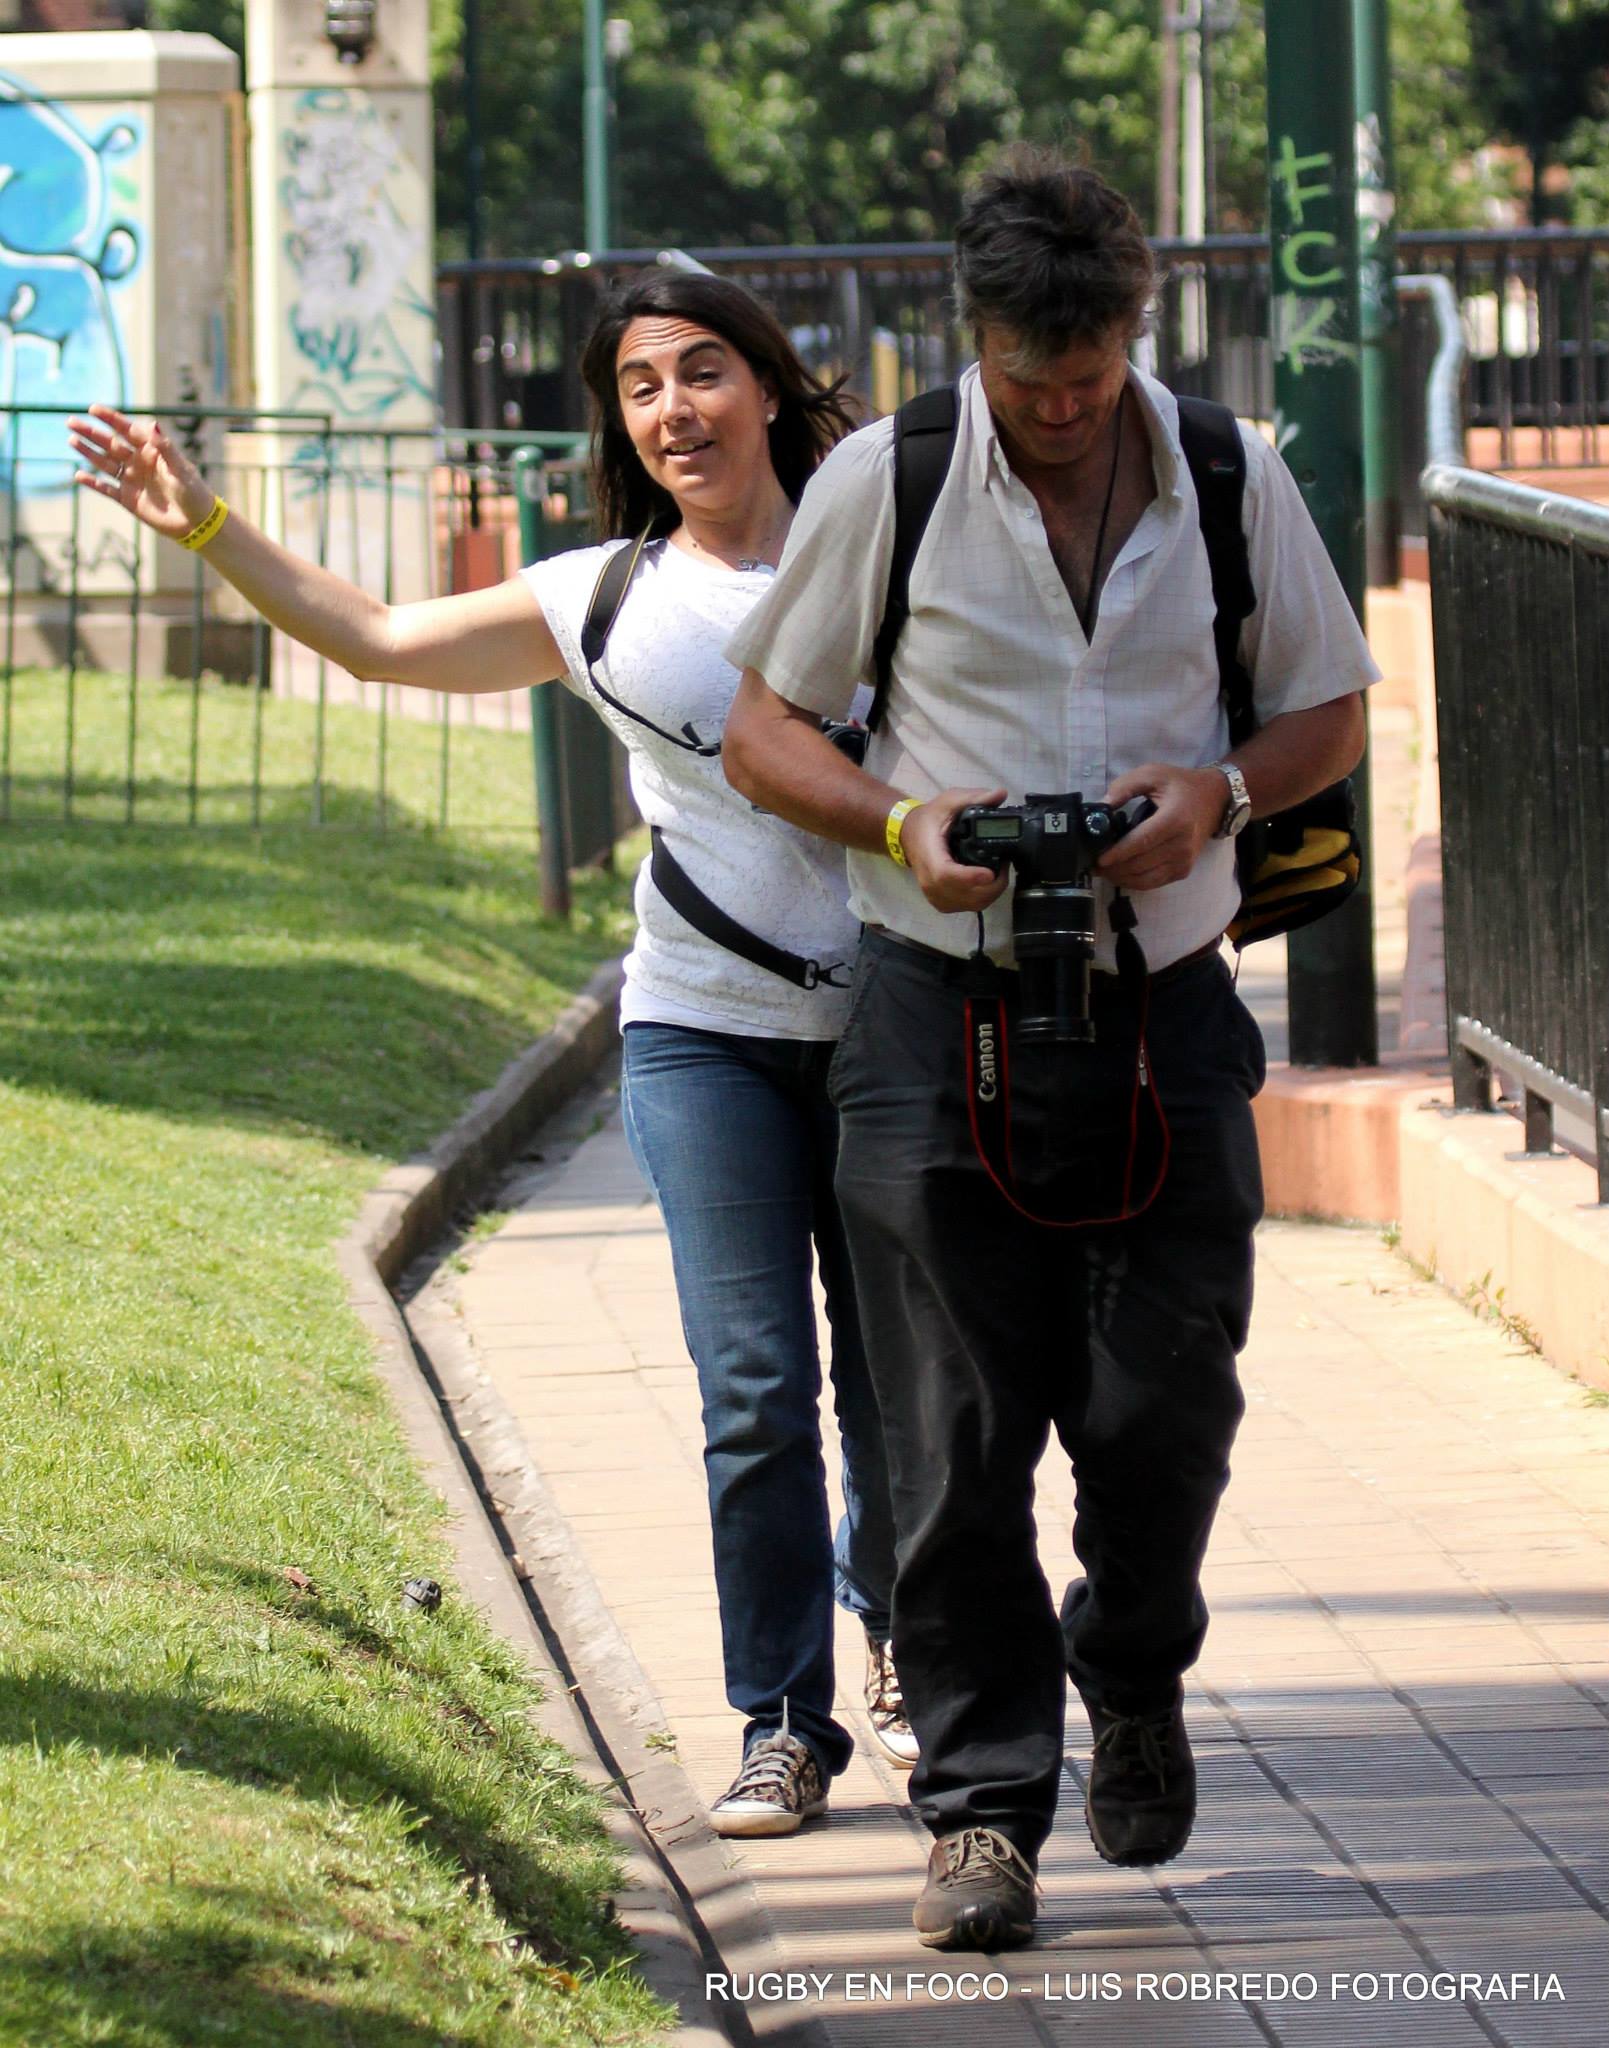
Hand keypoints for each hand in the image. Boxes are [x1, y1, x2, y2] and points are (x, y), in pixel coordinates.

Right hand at [68, 405, 214, 541]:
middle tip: (71, 422)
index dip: (111, 419)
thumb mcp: (180, 469)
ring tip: (72, 440)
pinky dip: (94, 483)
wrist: (197, 523)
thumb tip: (152, 423)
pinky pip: (107, 488)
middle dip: (92, 433)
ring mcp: (132, 480)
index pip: (128, 430)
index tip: (93, 409)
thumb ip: (165, 448)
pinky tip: (79, 475)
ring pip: (105, 463)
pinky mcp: (128, 499)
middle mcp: (138, 462)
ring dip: (89, 453)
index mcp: (152, 451)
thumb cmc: (194, 492)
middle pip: (111, 444)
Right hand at [900, 786, 1011, 914]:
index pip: (947, 875)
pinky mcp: (941, 902)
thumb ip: (973, 797)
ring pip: (969, 905)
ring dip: (990, 893)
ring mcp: (935, 895)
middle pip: (965, 896)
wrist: (908, 835)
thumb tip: (1000, 794)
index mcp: (929, 856)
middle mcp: (930, 882)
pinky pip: (967, 907)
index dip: (969, 877)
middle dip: (992, 885)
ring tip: (999, 873)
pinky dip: (982, 898)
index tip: (990, 872)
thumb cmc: (928, 819)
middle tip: (1004, 866)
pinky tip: (988, 884)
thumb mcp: (948, 802)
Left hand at [1097, 762, 1226, 890]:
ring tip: (1103, 870)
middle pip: (1139, 864)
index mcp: (1174, 820)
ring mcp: (1184, 861)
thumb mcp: (1153, 774)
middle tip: (1092, 864)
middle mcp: (1182, 844)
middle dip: (1113, 868)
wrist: (1215, 798)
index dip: (1118, 854)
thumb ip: (1124, 787)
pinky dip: (1134, 882)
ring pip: (1144, 879)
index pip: (1141, 842)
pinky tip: (1120, 873)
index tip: (1098, 859)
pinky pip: (1153, 883)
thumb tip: (1101, 807)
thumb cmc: (1180, 785)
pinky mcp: (1184, 870)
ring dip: (1120, 878)